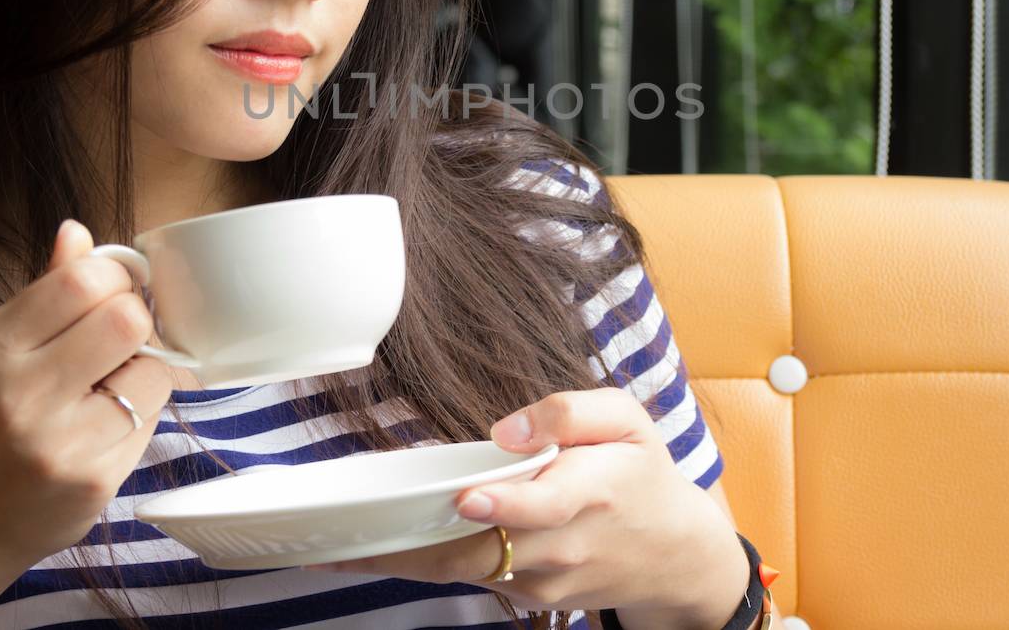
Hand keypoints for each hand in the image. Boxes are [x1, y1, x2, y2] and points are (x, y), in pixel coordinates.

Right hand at [0, 218, 173, 578]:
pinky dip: (140, 414)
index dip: (116, 278)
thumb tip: (78, 230)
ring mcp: (60, 441)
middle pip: (127, 319)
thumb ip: (47, 290)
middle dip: (136, 321)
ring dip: (146, 372)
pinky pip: (150, 422)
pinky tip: (108, 425)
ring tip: (114, 386)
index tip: (114, 293)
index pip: (82, 279)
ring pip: (153, 371)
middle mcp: (22, 392)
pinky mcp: (94, 480)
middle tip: (120, 341)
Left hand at [304, 387, 747, 624]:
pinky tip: (374, 548)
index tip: (466, 497)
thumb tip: (507, 429)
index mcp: (594, 491)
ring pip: (465, 571)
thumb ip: (569, 411)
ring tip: (334, 546)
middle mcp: (565, 545)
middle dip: (416, 543)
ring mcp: (545, 579)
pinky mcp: (529, 596)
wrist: (674, 554)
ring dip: (403, 559)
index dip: (504, 505)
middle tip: (348, 532)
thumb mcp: (626, 419)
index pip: (544, 506)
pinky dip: (422, 564)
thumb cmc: (640, 473)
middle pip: (483, 550)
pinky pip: (469, 578)